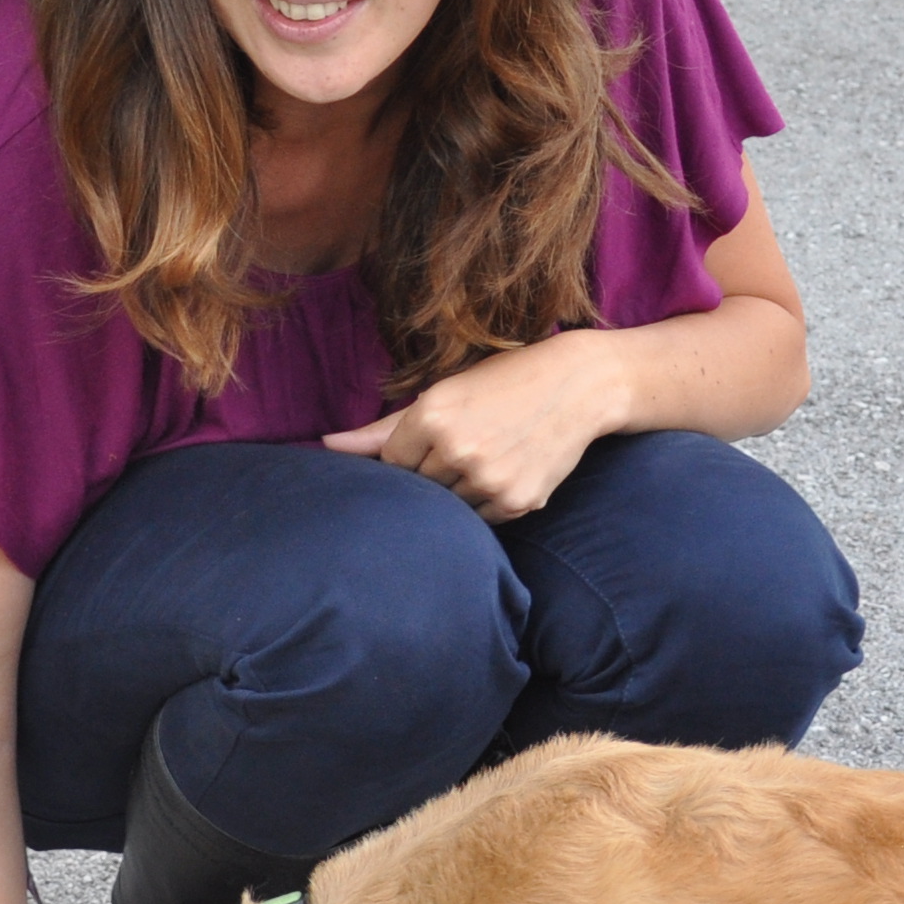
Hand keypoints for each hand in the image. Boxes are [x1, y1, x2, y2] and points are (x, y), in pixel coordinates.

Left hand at [322, 333, 621, 520]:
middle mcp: (458, 450)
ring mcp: (489, 480)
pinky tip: (506, 471)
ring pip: (448, 509)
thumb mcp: (443, 392)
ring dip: (460, 492)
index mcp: (431, 415)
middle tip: (467, 447)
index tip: (437, 440)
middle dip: (433, 474)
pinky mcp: (518, 501)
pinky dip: (487, 504)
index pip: (391, 464)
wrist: (580, 385)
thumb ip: (381, 428)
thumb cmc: (503, 383)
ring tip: (488, 457)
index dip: (410, 455)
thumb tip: (324, 446)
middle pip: (417, 489)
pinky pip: (482, 520)